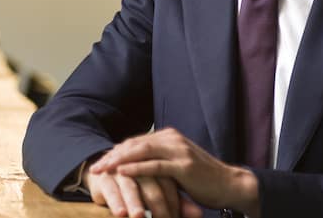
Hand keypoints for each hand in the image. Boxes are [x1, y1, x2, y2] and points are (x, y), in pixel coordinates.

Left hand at [90, 128, 259, 216]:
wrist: (229, 185)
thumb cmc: (202, 180)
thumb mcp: (176, 167)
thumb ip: (158, 163)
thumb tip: (135, 167)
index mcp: (169, 137)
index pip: (136, 141)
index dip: (116, 151)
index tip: (100, 162)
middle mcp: (172, 139)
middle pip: (134, 144)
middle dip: (112, 155)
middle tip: (93, 167)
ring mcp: (178, 150)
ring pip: (141, 151)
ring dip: (118, 160)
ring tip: (101, 169)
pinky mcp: (184, 166)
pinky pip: (155, 166)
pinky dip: (136, 168)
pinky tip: (121, 173)